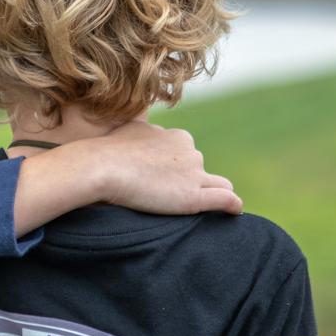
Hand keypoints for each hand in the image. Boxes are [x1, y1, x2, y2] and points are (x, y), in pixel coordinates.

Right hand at [84, 121, 241, 215]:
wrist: (101, 167)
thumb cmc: (108, 151)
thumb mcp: (130, 128)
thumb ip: (142, 128)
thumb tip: (143, 123)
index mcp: (177, 137)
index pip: (187, 154)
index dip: (177, 169)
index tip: (163, 181)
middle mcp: (190, 151)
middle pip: (200, 170)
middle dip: (190, 181)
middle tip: (168, 197)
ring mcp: (194, 174)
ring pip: (217, 184)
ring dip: (210, 193)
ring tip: (198, 207)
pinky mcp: (193, 196)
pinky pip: (225, 199)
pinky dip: (232, 205)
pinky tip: (234, 211)